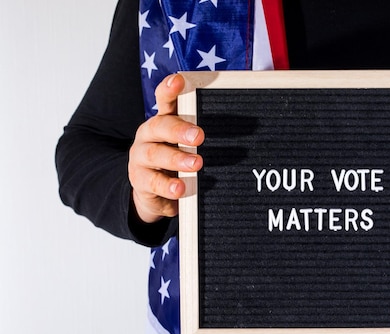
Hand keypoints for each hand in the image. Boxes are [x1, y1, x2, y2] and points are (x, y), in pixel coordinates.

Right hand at [128, 74, 204, 223]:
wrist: (156, 196)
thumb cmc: (179, 163)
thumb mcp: (190, 147)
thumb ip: (205, 134)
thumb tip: (250, 124)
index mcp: (164, 121)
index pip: (164, 100)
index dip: (169, 89)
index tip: (179, 81)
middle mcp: (149, 136)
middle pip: (160, 126)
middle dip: (179, 129)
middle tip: (199, 136)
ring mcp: (141, 158)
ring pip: (156, 154)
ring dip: (177, 158)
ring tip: (197, 164)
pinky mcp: (140, 181)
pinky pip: (153, 182)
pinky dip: (168, 186)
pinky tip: (180, 189)